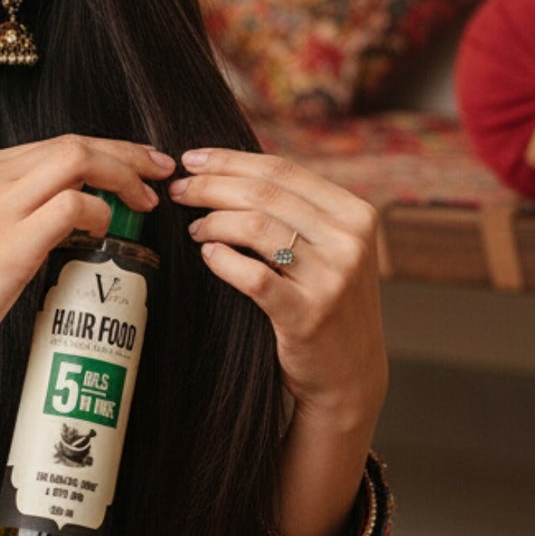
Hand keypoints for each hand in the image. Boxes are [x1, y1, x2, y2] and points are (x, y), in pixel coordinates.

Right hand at [0, 134, 173, 386]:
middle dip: (128, 155)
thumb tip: (76, 207)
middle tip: (161, 174)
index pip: (59, 144)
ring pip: (79, 162)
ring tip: (144, 203)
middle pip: (75, 144)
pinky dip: (100, 213)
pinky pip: (73, 206)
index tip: (141, 165)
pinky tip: (104, 232)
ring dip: (124, 177)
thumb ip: (17, 208)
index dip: (110, 150)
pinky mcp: (10, 243)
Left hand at [168, 148, 387, 432]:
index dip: (230, 160)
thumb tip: (228, 170)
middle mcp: (350, 241)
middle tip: (178, 190)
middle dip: (211, 186)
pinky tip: (207, 255)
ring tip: (194, 229)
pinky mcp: (309, 315)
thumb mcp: (329, 249)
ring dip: (213, 223)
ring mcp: (333, 279)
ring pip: (256, 227)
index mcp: (356, 214)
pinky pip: (253, 276)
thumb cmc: (325, 303)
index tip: (191, 159)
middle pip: (264, 194)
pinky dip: (222, 260)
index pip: (283, 170)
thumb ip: (297, 211)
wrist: (349, 376)